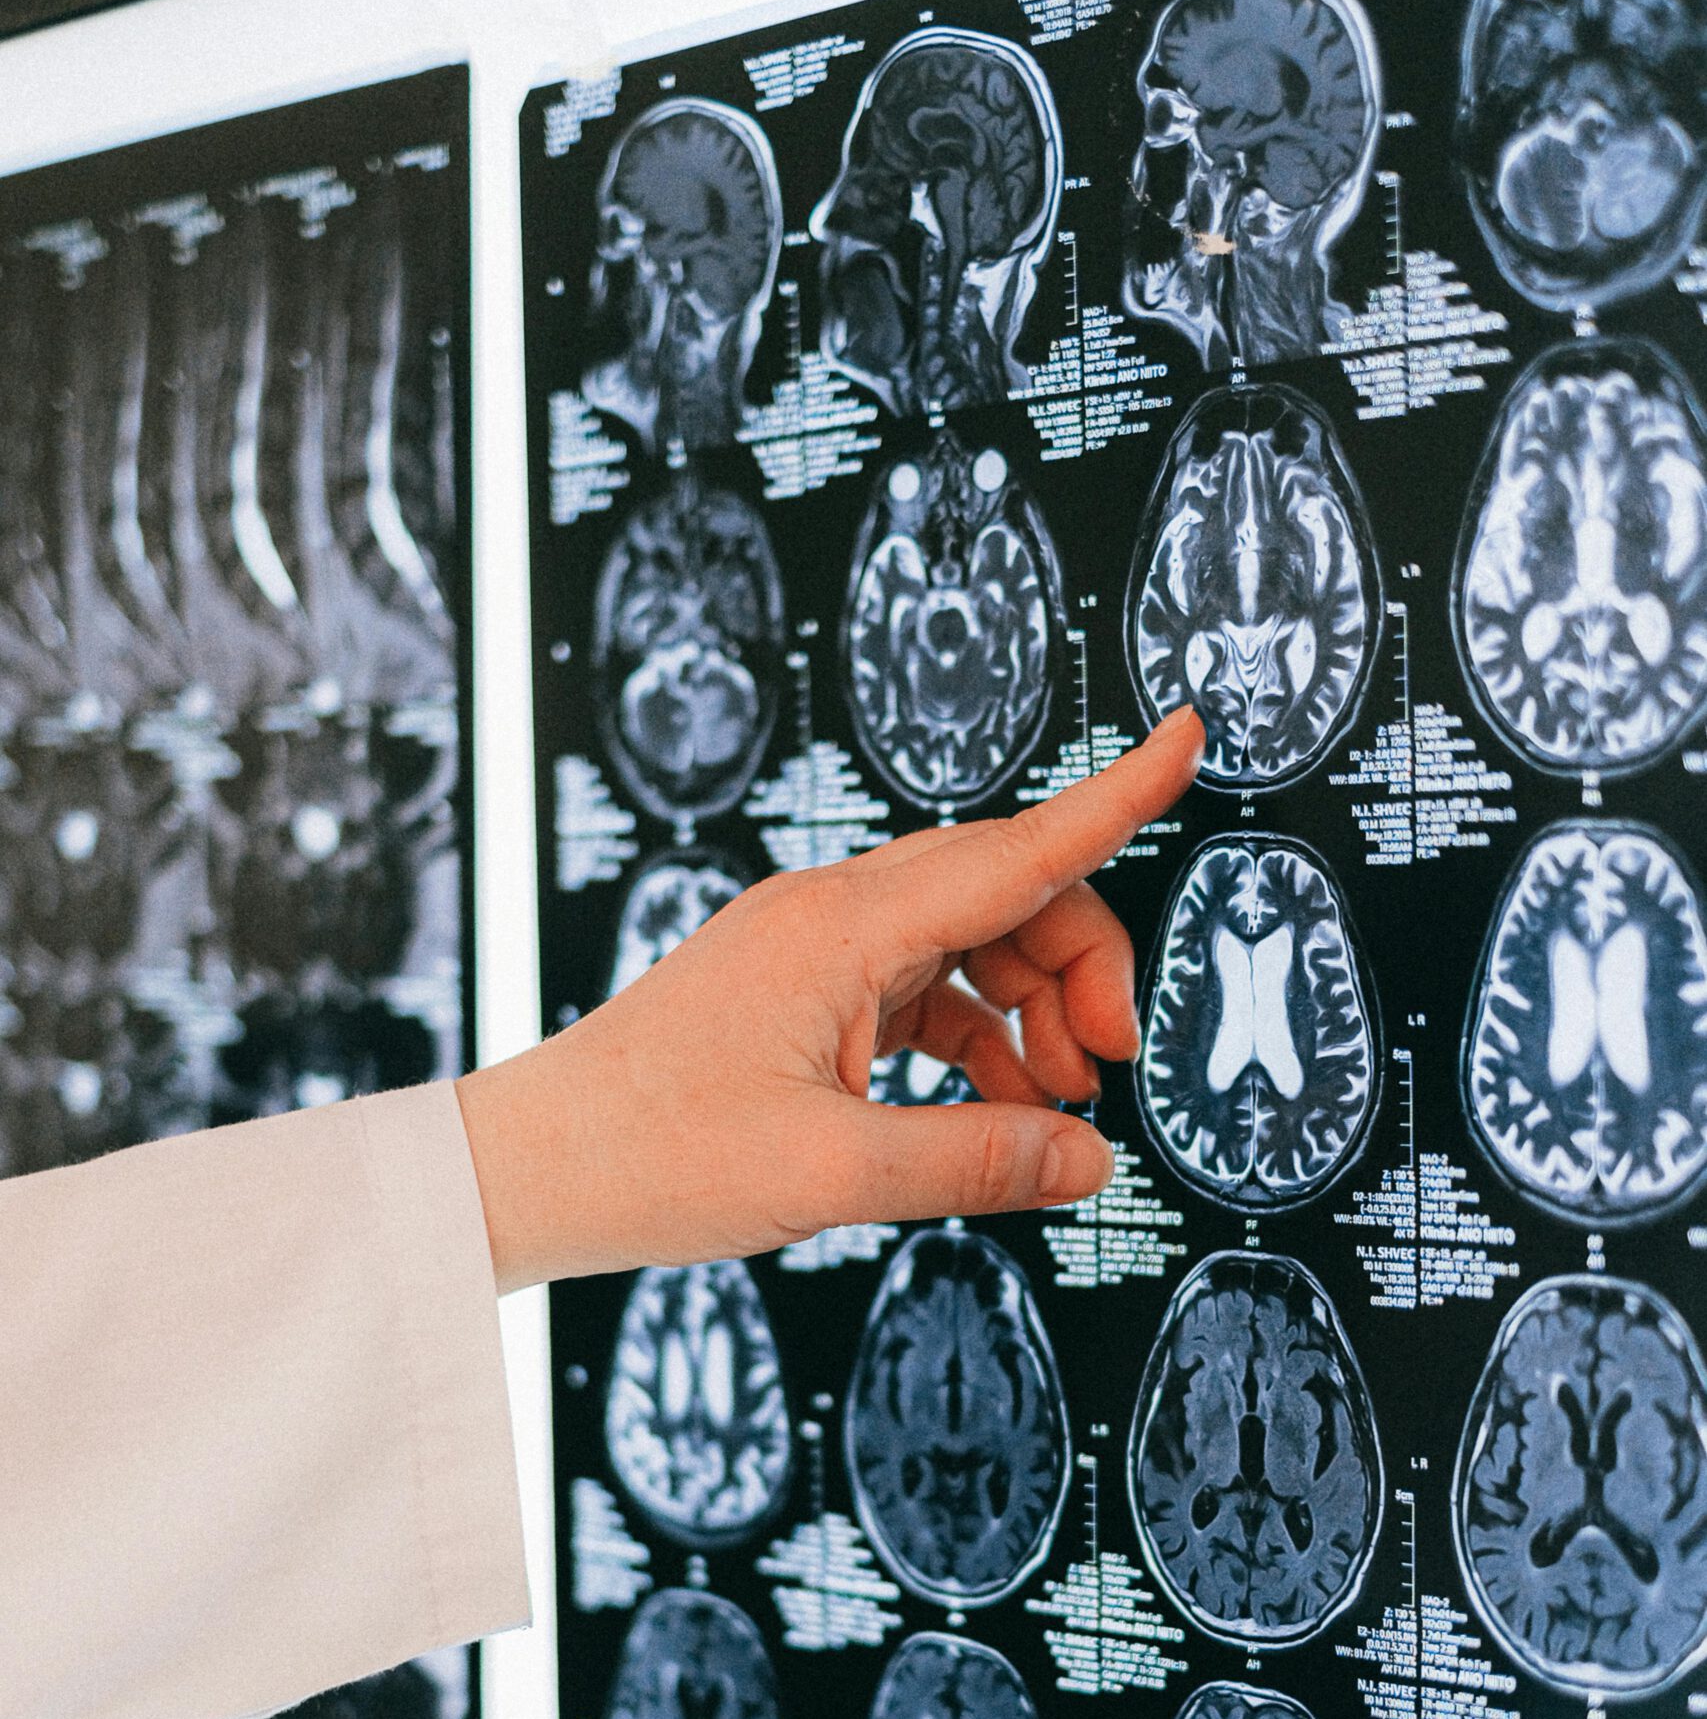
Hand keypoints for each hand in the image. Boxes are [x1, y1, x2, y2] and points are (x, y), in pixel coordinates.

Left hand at [458, 707, 1203, 1290]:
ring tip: (1057, 1100)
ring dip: (1028, 1008)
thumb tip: (1086, 1158)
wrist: (531, 1169)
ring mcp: (812, 949)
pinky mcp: (800, 990)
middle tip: (1107, 1063)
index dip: (1113, 799)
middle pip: (1002, 896)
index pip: (1013, 850)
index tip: (1183, 741)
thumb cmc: (646, 1155)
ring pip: (966, 943)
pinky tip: (994, 1104)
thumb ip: (975, 1160)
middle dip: (1078, 965)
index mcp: (838, 926)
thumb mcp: (829, 1172)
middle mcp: (828, 915)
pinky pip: (919, 989)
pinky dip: (972, 1037)